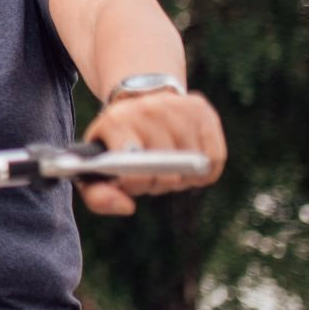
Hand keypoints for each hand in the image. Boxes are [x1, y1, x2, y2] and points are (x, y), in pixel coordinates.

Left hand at [79, 91, 226, 214]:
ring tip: (166, 168)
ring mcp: (177, 107)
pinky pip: (214, 158)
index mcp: (116, 122)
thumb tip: (127, 207)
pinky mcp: (201, 110)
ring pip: (193, 165)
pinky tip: (187, 165)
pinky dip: (203, 172)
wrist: (136, 102)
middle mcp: (148, 109)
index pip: (134, 167)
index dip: (137, 184)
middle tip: (149, 176)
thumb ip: (98, 196)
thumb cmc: (114, 144)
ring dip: (182, 177)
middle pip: (167, 170)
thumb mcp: (95, 168)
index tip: (132, 183)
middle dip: (159, 183)